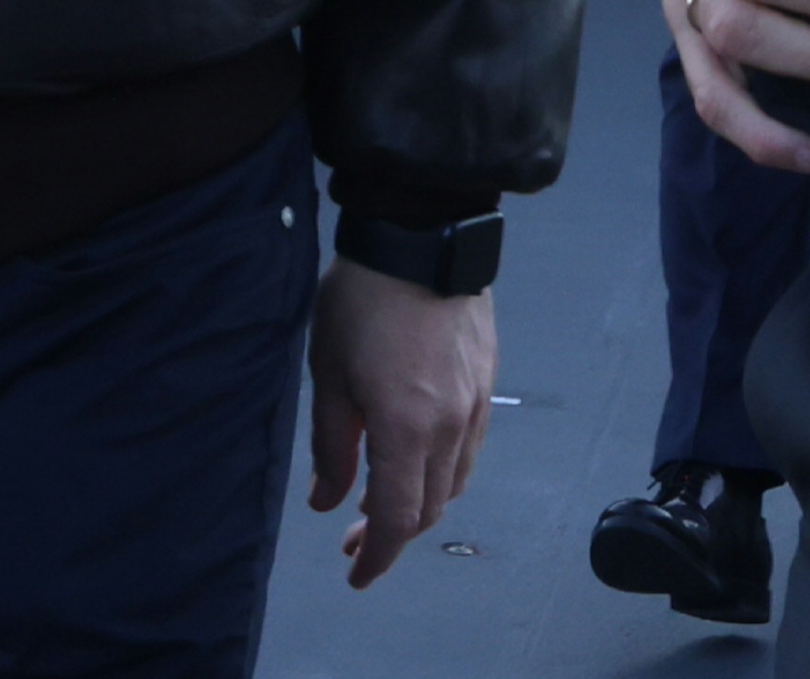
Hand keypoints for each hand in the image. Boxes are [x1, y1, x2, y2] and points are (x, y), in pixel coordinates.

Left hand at [307, 262, 493, 585]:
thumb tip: (325, 500)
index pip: (395, 519)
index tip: (355, 574)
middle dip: (389, 536)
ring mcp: (474, 407)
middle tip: (351, 541)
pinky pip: (467, 451)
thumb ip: (331, 445)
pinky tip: (415, 462)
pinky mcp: (484, 386)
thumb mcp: (328, 373)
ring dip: (416, 505)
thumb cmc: (364, 298)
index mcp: (406, 429)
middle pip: (427, 509)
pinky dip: (439, 473)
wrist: (422, 236)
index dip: (375, 556)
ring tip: (377, 502)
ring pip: (451, 484)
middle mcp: (449, 428)